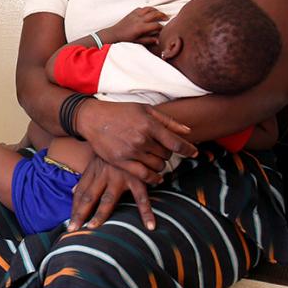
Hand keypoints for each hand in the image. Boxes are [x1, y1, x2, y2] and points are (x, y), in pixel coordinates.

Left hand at [68, 155, 155, 231]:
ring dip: (100, 214)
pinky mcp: (137, 179)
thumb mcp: (96, 161)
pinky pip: (142, 197)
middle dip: (80, 213)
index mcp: (93, 172)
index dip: (74, 209)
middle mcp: (103, 175)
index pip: (80, 193)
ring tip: (93, 227)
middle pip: (89, 197)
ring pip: (108, 199)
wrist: (129, 132)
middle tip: (73, 229)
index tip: (70, 224)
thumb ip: (86, 178)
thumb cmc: (111, 151)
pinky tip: (150, 225)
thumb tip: (73, 191)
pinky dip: (146, 212)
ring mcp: (120, 177)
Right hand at [76, 100, 195, 182]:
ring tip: (154, 159)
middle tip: (161, 150)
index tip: (195, 153)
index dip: (189, 150)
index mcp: (149, 125)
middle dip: (167, 153)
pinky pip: (144, 175)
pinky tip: (156, 177)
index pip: (176, 143)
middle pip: (167, 155)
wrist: (92, 118)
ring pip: (157, 166)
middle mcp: (141, 139)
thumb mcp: (144, 109)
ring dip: (160, 164)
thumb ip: (167, 121)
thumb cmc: (120, 111)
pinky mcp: (120, 161)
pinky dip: (153, 178)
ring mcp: (131, 151)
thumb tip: (188, 131)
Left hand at [101, 6, 166, 45]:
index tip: (163, 29)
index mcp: (141, 27)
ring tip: (159, 13)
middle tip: (166, 18)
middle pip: (154, 14)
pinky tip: (149, 12)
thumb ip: (148, 40)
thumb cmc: (125, 39)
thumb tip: (158, 40)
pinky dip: (146, 9)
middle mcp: (139, 19)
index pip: (155, 25)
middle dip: (162, 15)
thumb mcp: (138, 41)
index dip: (161, 27)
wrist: (114, 34)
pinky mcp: (131, 13)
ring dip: (155, 10)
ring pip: (148, 8)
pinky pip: (141, 8)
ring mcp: (135, 15)